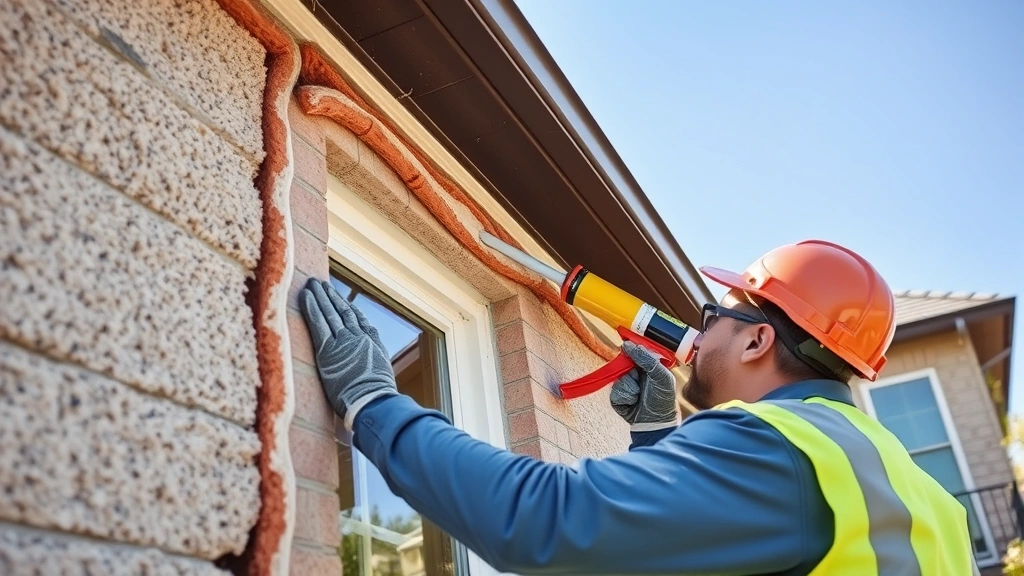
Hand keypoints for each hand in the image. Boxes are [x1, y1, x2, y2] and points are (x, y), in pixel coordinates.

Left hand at [299, 278, 397, 428]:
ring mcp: (343, 341)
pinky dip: (311, 307)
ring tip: (312, 284)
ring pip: (330, 312)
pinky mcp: (328, 348)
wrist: (372, 400)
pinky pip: (318, 323)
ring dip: (320, 296)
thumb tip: (368, 364)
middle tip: (322, 284)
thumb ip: (372, 363)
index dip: (348, 306)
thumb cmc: (376, 397)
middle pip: (343, 311)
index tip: (340, 298)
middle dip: (331, 296)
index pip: (358, 319)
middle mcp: (358, 337)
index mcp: (372, 342)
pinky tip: (306, 296)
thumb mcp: (380, 375)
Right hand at [608, 341, 678, 431]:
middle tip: (637, 377)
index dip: (630, 348)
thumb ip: (647, 360)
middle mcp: (635, 374)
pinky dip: (624, 398)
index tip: (625, 344)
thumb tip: (628, 345)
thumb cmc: (663, 400)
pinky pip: (614, 392)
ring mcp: (625, 385)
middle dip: (630, 371)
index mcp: (648, 367)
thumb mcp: (661, 377)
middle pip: (622, 364)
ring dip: (629, 388)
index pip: (635, 351)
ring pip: (618, 378)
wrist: (655, 424)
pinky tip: (632, 403)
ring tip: (638, 395)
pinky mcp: (617, 398)